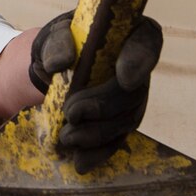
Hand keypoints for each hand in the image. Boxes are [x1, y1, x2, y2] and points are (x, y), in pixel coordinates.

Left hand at [32, 13, 163, 172]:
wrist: (49, 72)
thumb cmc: (58, 46)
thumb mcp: (52, 37)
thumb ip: (57, 42)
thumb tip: (60, 63)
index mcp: (127, 34)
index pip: (146, 43)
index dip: (139, 61)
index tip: (124, 79)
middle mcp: (137, 67)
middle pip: (134, 92)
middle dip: (103, 107)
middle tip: (72, 113)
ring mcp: (133, 98)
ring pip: (126, 120)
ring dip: (96, 133)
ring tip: (66, 137)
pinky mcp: (121, 122)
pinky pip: (118, 141)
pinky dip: (99, 153)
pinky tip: (80, 161)